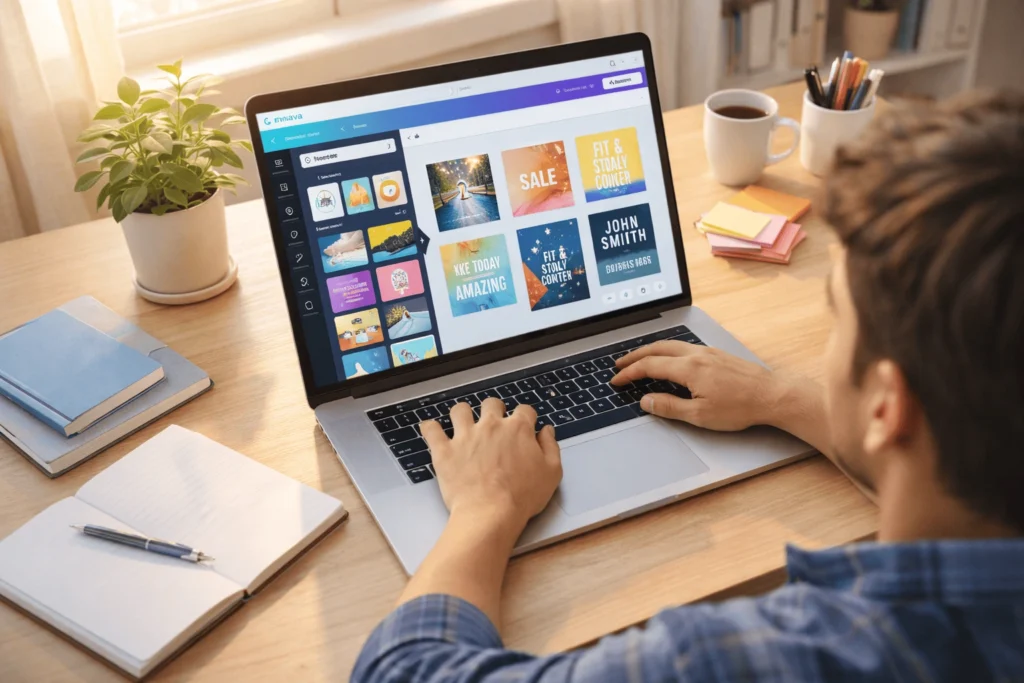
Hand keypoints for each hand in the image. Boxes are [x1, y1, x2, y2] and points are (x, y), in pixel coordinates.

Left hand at [420, 399, 561, 529]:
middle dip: (494, 411)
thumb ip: (550, 447)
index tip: (524, 428)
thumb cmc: (523, 497)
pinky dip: (431, 428)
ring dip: (462, 415)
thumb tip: (546, 430)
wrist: (491, 514)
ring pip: (460, 410)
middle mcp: (491, 426)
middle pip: (491, 404)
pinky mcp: (444, 450)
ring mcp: (465, 436)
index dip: (525, 418)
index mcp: (518, 429)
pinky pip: (431, 429)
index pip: (524, 410)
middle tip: (493, 426)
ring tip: (463, 426)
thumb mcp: (552, 473)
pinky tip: (433, 432)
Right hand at [611, 341, 780, 430]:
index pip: (650, 366)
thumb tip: (646, 401)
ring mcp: (708, 352)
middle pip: (657, 349)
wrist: (773, 395)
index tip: (617, 380)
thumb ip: (669, 407)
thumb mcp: (700, 415)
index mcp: (688, 369)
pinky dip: (667, 350)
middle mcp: (696, 355)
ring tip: (640, 359)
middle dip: (635, 356)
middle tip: (620, 364)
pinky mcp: (717, 354)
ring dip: (651, 351)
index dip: (630, 373)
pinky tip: (670, 359)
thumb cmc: (741, 407)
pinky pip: (684, 346)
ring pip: (671, 345)